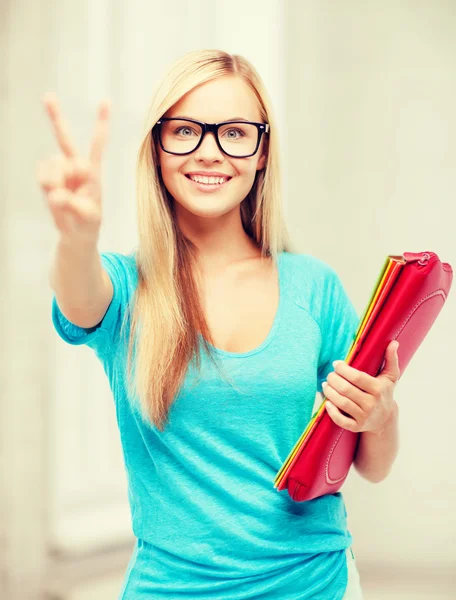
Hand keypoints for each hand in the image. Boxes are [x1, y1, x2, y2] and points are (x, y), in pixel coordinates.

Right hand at [37, 93, 110, 243]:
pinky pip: (42, 173)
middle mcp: (75, 166)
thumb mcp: (87, 216)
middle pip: (64, 138)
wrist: (76, 232)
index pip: (97, 144)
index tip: (105, 100)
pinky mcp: (47, 177)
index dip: (100, 123)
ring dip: (56, 180)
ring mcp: (59, 171)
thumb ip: (72, 205)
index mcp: (93, 172)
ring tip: (64, 197)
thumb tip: (54, 195)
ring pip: (52, 164)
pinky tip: (55, 195)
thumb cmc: (88, 222)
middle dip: (55, 117)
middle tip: (47, 96)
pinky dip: (46, 184)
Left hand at [322, 341, 399, 434]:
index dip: (343, 369)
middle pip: (346, 389)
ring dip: (329, 392)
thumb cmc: (384, 393)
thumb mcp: (390, 377)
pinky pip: (341, 420)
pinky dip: (332, 412)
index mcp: (378, 389)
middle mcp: (371, 403)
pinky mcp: (357, 426)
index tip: (336, 364)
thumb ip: (391, 359)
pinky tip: (327, 402)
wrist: (385, 419)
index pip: (357, 377)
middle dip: (333, 380)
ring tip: (325, 384)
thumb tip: (393, 343)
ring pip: (341, 403)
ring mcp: (364, 416)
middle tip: (329, 375)